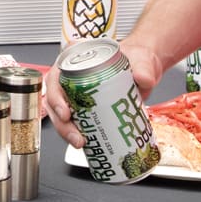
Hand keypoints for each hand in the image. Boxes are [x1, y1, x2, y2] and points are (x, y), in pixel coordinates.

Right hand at [42, 42, 161, 148]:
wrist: (146, 68)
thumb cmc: (135, 57)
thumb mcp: (140, 59)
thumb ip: (142, 67)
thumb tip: (143, 78)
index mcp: (77, 61)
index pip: (55, 78)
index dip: (55, 97)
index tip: (66, 112)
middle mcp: (72, 78)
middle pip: (54, 101)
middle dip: (62, 123)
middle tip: (76, 136)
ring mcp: (78, 94)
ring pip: (61, 114)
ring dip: (67, 131)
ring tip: (81, 143)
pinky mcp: (87, 109)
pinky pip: (75, 122)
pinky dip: (77, 134)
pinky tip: (87, 143)